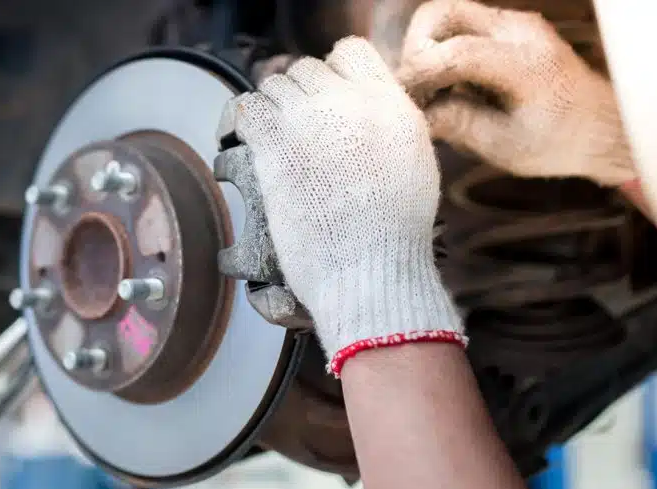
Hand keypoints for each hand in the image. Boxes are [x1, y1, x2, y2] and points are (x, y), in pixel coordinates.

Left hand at [226, 37, 463, 374]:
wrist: (368, 267)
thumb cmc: (393, 234)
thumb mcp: (412, 164)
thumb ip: (386, 127)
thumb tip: (364, 115)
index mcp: (389, 102)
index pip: (351, 52)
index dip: (334, 73)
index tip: (326, 99)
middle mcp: (349, 100)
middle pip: (307, 69)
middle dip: (300, 96)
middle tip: (296, 129)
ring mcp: (309, 118)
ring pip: (274, 86)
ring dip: (271, 110)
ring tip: (273, 141)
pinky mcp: (274, 144)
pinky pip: (247, 109)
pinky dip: (244, 123)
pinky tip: (249, 145)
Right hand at [397, 0, 636, 186]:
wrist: (602, 127)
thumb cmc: (558, 143)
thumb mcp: (505, 146)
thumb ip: (458, 124)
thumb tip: (418, 113)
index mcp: (526, 64)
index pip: (458, 52)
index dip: (419, 73)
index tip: (402, 99)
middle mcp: (520, 31)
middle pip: (444, 13)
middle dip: (416, 48)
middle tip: (414, 86)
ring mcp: (515, 23)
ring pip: (449, 13)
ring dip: (426, 46)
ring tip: (429, 86)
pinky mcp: (509, 26)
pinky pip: (461, 24)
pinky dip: (442, 47)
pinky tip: (449, 82)